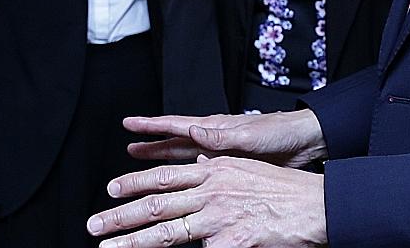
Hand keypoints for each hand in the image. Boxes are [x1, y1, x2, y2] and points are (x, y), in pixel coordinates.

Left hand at [87, 156, 325, 247]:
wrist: (316, 206)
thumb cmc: (284, 191)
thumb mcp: (244, 170)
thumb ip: (215, 172)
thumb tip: (195, 168)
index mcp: (213, 171)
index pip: (163, 176)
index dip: (133, 183)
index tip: (110, 190)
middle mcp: (210, 191)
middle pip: (155, 203)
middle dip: (120, 216)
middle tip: (93, 224)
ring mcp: (219, 218)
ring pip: (167, 231)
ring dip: (133, 242)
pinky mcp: (231, 243)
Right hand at [123, 109, 326, 168]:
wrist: (303, 142)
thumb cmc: (278, 133)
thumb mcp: (248, 135)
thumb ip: (220, 135)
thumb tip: (192, 128)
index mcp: (214, 127)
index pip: (175, 125)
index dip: (151, 125)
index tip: (129, 123)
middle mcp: (213, 139)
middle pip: (174, 143)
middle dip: (151, 146)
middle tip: (128, 149)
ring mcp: (220, 154)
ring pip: (184, 158)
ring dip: (164, 161)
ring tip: (144, 164)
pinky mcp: (230, 168)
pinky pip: (201, 173)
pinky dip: (187, 176)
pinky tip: (180, 184)